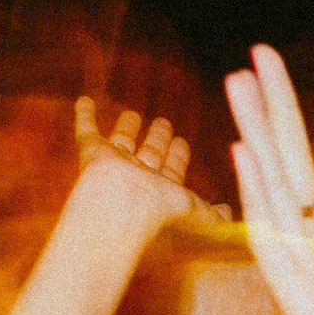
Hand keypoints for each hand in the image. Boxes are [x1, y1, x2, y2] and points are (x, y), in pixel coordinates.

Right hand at [69, 98, 225, 238]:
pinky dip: (85, 115)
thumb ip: (214, 213)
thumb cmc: (163, 213)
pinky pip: (86, 130)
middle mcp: (138, 177)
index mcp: (161, 190)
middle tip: (164, 123)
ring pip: (122, 141)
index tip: (181, 142)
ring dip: (128, 127)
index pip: (171, 170)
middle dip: (157, 139)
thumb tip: (229, 212)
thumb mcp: (201, 214)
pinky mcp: (93, 152)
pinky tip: (85, 100)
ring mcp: (114, 164)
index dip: (177, 157)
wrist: (124, 204)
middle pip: (149, 153)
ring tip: (133, 114)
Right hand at [225, 45, 313, 314]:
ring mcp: (293, 273)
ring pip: (270, 192)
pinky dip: (260, 202)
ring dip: (256, 138)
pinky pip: (274, 243)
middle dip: (269, 112)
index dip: (289, 121)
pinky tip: (245, 161)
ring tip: (238, 86)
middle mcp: (302, 251)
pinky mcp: (296, 302)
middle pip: (282, 167)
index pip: (303, 170)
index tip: (270, 70)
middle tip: (251, 55)